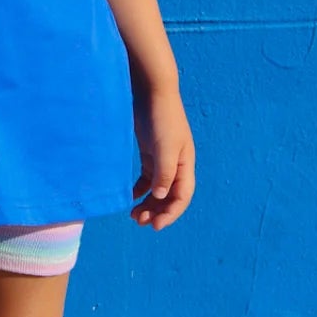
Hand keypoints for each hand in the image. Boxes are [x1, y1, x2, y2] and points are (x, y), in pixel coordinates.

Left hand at [130, 86, 194, 229]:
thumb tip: (162, 196)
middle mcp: (176, 164)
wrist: (152, 91)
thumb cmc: (162, 118)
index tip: (155, 225)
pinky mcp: (150, 151)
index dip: (171, 213)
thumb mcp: (164, 146)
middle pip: (170, 196)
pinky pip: (148, 177)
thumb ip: (164, 172)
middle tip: (139, 221)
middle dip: (157, 211)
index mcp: (185, 164)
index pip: (182, 196)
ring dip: (148, 203)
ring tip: (134, 215)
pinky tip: (131, 196)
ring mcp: (163, 158)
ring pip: (158, 188)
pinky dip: (140, 189)